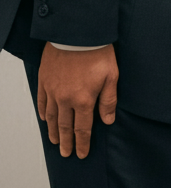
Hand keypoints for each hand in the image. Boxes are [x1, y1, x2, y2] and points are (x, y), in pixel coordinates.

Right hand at [37, 43, 118, 158]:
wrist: (77, 34)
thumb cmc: (98, 52)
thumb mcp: (111, 76)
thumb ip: (108, 100)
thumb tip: (107, 121)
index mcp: (83, 100)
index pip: (82, 128)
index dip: (82, 143)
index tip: (80, 154)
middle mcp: (65, 99)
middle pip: (65, 126)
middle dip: (66, 142)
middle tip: (66, 153)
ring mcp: (52, 91)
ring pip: (51, 117)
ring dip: (54, 131)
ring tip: (56, 141)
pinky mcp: (45, 81)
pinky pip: (42, 102)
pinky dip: (44, 113)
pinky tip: (45, 119)